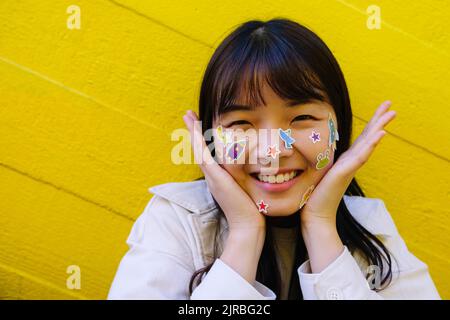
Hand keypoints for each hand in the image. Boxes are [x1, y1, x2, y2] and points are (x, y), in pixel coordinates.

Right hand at [183, 110, 265, 230]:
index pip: (207, 153)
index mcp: (217, 177)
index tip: (199, 125)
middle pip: (198, 148)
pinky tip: (195, 130)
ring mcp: (212, 176)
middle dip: (193, 130)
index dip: (202, 139)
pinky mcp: (216, 178)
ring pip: (198, 149)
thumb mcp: (245, 188)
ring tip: (188, 115)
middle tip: (188, 114)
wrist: (247, 224)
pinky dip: (199, 143)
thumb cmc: (250, 209)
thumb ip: (244, 176)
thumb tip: (252, 167)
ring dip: (193, 131)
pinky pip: (204, 156)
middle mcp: (212, 175)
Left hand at [301, 100, 395, 225]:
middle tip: (392, 105)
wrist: (315, 215)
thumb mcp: (320, 172)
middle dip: (379, 120)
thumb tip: (318, 153)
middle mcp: (351, 162)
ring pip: (368, 143)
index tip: (381, 109)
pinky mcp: (344, 173)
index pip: (361, 138)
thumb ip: (325, 163)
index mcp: (346, 160)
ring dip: (379, 127)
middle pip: (368, 137)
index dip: (372, 123)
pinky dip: (371, 144)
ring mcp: (350, 167)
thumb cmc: (316, 196)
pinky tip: (381, 134)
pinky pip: (360, 156)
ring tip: (391, 114)